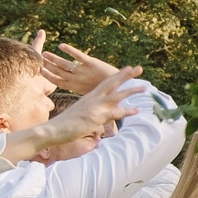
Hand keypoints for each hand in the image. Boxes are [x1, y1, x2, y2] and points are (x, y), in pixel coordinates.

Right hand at [8, 66, 143, 159]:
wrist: (53, 130)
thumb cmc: (65, 125)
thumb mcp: (81, 116)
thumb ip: (92, 115)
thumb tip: (98, 120)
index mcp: (89, 97)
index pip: (105, 83)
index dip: (117, 76)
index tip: (127, 69)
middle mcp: (93, 99)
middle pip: (112, 83)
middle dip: (126, 75)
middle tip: (138, 68)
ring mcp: (95, 107)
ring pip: (117, 96)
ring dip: (132, 91)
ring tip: (145, 87)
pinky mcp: (96, 117)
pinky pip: (115, 113)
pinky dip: (127, 111)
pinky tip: (137, 110)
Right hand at [40, 41, 121, 93]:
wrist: (120, 87)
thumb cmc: (104, 90)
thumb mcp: (88, 91)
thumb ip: (77, 86)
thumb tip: (68, 84)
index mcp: (75, 87)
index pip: (57, 81)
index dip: (47, 76)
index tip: (39, 70)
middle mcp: (77, 80)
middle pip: (58, 72)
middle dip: (47, 65)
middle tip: (38, 59)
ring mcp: (83, 71)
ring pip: (64, 64)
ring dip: (54, 58)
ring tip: (45, 53)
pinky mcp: (91, 63)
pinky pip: (78, 55)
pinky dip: (69, 50)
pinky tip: (61, 45)